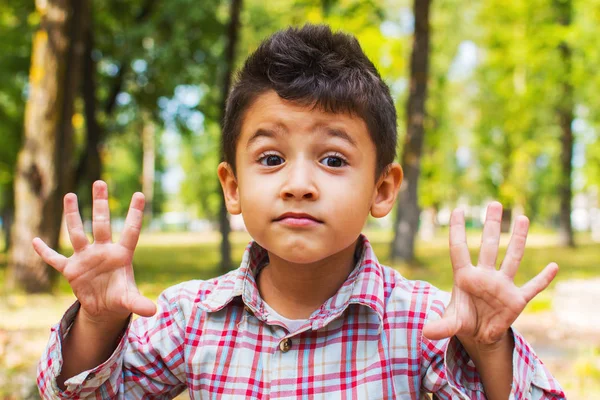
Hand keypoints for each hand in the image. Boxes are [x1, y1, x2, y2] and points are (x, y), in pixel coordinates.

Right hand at [32, 180, 155, 322]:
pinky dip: (45, 252)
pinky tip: (35, 241)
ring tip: (70, 195)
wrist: (105, 307)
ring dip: (73, 215)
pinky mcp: (71, 270)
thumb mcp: (130, 300)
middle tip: (99, 183)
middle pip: (101, 223)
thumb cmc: (121, 298)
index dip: (135, 214)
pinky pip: (55, 259)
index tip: (140, 194)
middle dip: (100, 204)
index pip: (130, 231)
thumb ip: (139, 303)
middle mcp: (103, 251)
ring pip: (77, 233)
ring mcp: (86, 258)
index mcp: (121, 255)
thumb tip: (153, 311)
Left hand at [423, 202, 557, 345]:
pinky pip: (532, 287)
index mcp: (465, 277)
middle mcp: (485, 276)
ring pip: (512, 258)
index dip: (457, 231)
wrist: (480, 334)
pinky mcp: (517, 299)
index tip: (457, 210)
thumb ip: (441, 326)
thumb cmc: (464, 319)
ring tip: (522, 218)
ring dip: (518, 239)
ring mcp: (502, 285)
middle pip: (489, 246)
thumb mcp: (452, 323)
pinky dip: (543, 279)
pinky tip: (553, 267)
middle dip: (491, 225)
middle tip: (493, 203)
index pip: (459, 250)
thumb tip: (426, 332)